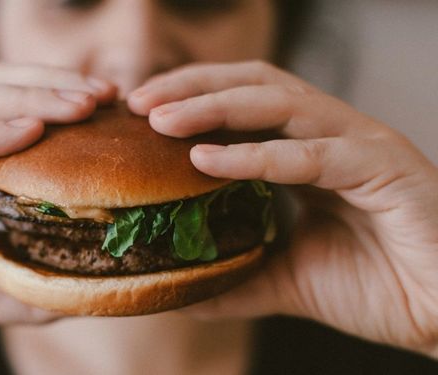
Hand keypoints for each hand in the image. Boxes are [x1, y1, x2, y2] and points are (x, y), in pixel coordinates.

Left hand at [128, 61, 437, 355]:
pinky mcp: (384, 167)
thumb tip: (183, 290)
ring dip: (213, 107)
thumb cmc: (376, 286)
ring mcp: (360, 144)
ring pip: (279, 103)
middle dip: (192, 87)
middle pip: (254, 85)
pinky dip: (255, 155)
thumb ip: (237, 276)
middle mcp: (333, 135)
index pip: (243, 102)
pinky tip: (206, 159)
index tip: (139, 113)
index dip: (191, 98)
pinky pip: (310, 154)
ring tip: (161, 119)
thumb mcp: (287, 279)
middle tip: (138, 102)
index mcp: (310, 150)